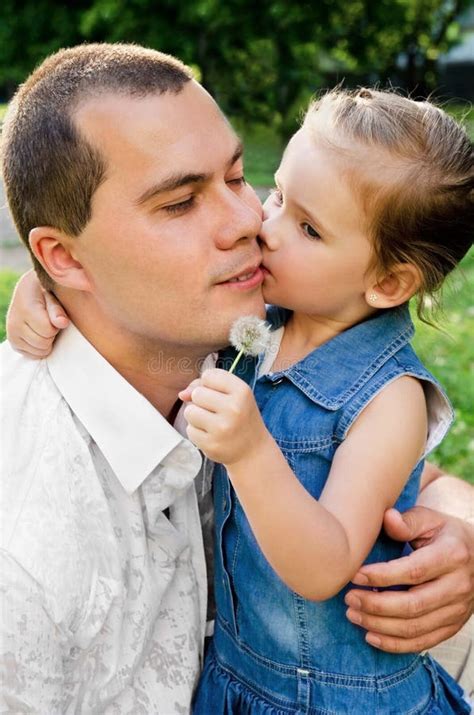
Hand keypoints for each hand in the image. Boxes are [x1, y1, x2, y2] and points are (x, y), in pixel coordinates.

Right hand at [6, 270, 68, 357]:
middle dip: (51, 334)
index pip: (48, 331)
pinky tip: (39, 334)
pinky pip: (34, 355)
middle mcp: (14, 324)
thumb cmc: (45, 292)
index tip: (55, 315)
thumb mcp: (53, 295)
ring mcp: (12, 335)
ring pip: (40, 351)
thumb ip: (58, 310)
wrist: (29, 291)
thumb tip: (62, 323)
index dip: (56, 325)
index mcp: (25, 310)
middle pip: (44, 343)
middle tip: (49, 321)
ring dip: (47, 341)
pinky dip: (40, 348)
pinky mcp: (13, 343)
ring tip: (43, 326)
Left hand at [179, 368, 269, 465]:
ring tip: (211, 422)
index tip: (219, 394)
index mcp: (242, 391)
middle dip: (201, 401)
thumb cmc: (240, 417)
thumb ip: (206, 386)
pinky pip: (190, 430)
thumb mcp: (233, 395)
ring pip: (189, 411)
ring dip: (196, 416)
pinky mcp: (211, 444)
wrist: (252, 450)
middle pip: (197, 393)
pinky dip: (197, 432)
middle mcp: (234, 408)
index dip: (208, 384)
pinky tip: (211, 435)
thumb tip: (182, 394)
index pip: (208, 375)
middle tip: (215, 411)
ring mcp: (222, 428)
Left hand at [344, 506, 473, 652]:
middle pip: (413, 605)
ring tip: (353, 615)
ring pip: (416, 627)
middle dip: (376, 605)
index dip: (381, 576)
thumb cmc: (445, 533)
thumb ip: (407, 521)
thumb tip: (387, 518)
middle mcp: (458, 586)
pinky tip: (371, 635)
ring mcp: (458, 610)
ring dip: (380, 626)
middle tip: (349, 598)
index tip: (354, 575)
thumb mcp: (430, 519)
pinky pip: (423, 642)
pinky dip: (395, 644)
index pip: (413, 571)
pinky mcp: (453, 626)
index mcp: (452, 555)